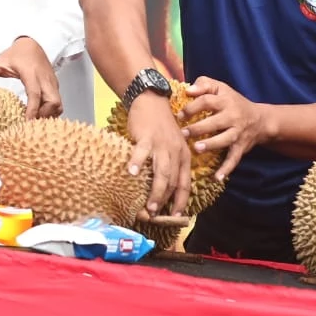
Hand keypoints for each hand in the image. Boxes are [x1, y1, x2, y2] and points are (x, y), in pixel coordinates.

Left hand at [0, 38, 60, 118]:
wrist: (31, 44)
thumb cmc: (15, 54)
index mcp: (30, 73)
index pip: (35, 94)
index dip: (32, 110)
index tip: (27, 122)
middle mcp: (44, 78)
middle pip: (53, 101)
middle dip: (44, 115)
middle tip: (31, 123)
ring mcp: (52, 82)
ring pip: (58, 103)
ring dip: (49, 114)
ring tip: (35, 120)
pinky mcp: (55, 85)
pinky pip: (57, 101)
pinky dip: (51, 111)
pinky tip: (40, 115)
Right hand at [125, 91, 190, 217]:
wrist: (152, 100)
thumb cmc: (161, 126)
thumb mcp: (173, 144)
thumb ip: (171, 163)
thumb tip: (165, 188)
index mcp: (184, 155)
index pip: (185, 183)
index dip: (181, 201)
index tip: (176, 216)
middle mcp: (175, 152)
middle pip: (173, 181)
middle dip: (165, 201)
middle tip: (156, 215)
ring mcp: (161, 145)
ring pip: (161, 173)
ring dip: (156, 191)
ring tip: (149, 206)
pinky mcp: (147, 137)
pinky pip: (142, 153)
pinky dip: (137, 163)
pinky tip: (130, 173)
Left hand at [179, 76, 267, 181]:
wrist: (260, 119)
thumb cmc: (233, 101)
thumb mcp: (221, 88)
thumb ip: (204, 84)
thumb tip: (188, 90)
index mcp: (225, 100)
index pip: (207, 102)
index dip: (192, 107)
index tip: (179, 115)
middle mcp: (233, 116)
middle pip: (215, 122)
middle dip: (198, 128)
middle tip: (183, 133)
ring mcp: (238, 133)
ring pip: (224, 140)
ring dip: (211, 145)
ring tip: (197, 148)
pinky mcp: (241, 147)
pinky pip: (234, 159)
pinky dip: (226, 169)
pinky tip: (215, 178)